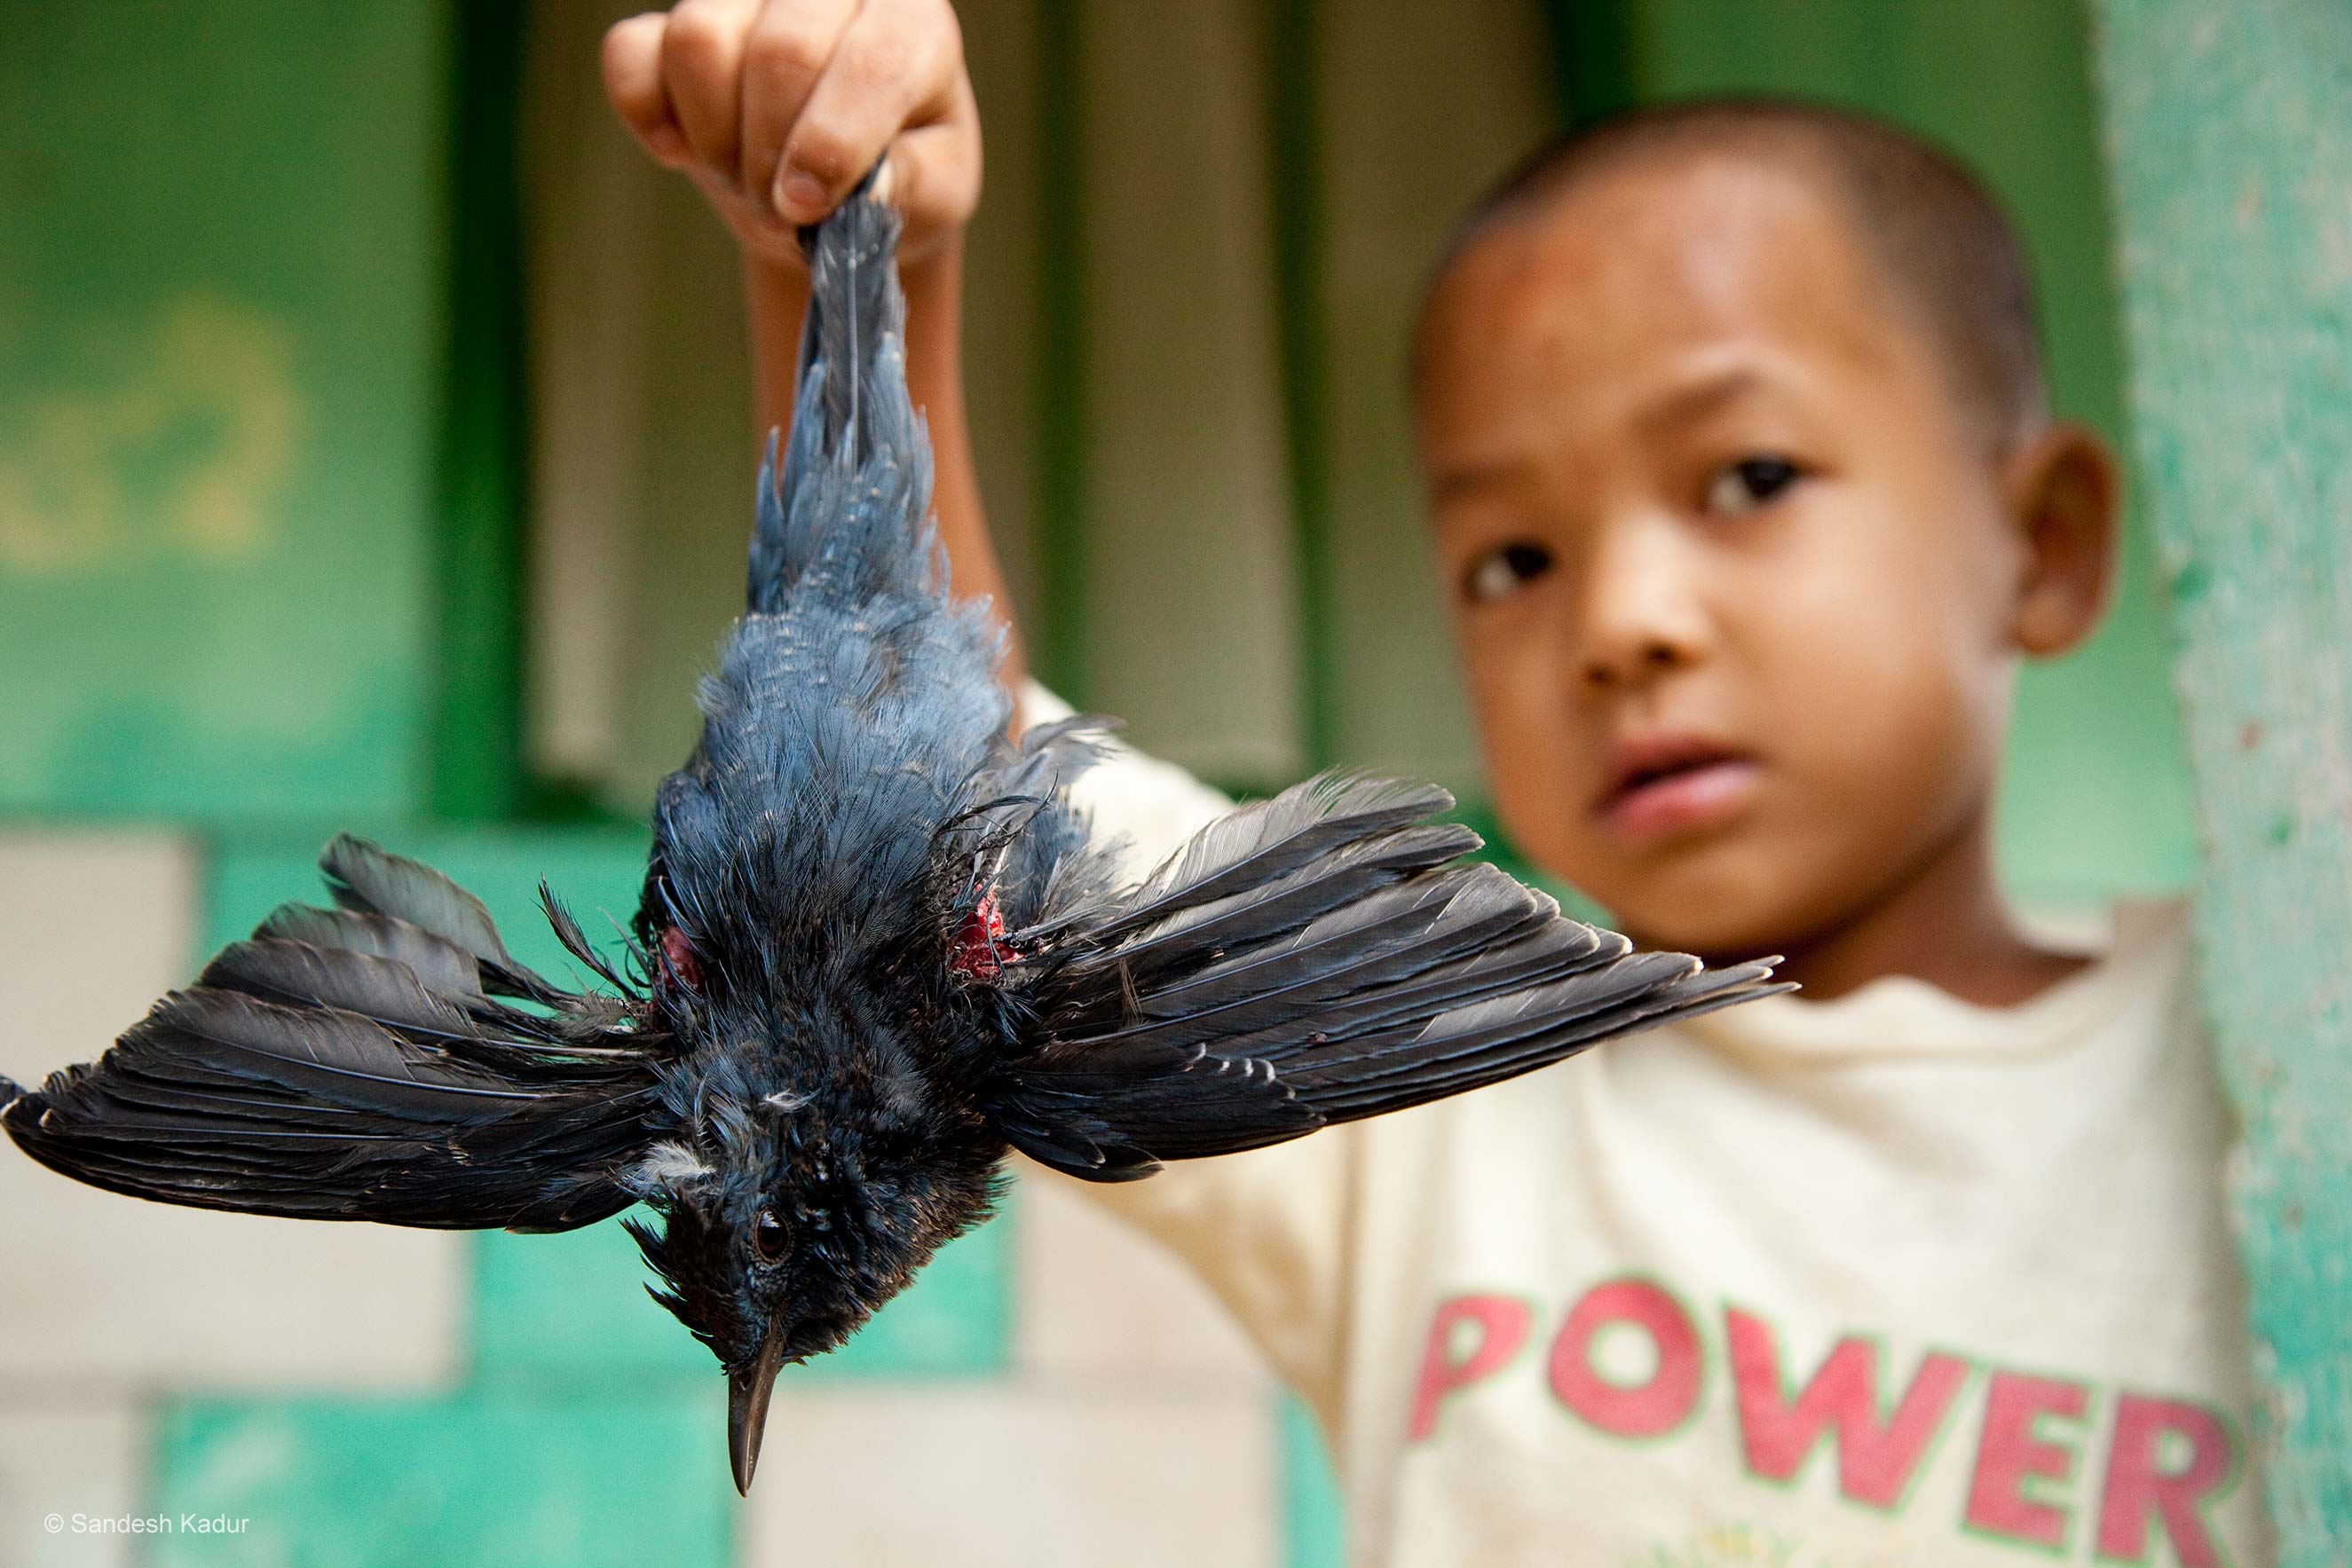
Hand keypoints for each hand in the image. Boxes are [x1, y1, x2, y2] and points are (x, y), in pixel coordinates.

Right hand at [602, 0, 980, 269]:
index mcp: (911, 20)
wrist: (838, 179)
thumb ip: (910, 187)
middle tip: (781, 211)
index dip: (832, 143)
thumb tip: (863, 187)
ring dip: (715, 138)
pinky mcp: (671, 21)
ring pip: (699, 41)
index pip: (873, 63)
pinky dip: (646, 113)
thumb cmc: (902, 175)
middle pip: (780, 52)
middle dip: (772, 153)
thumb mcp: (934, 195)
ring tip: (745, 181)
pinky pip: (630, 52)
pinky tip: (680, 152)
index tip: (807, 206)